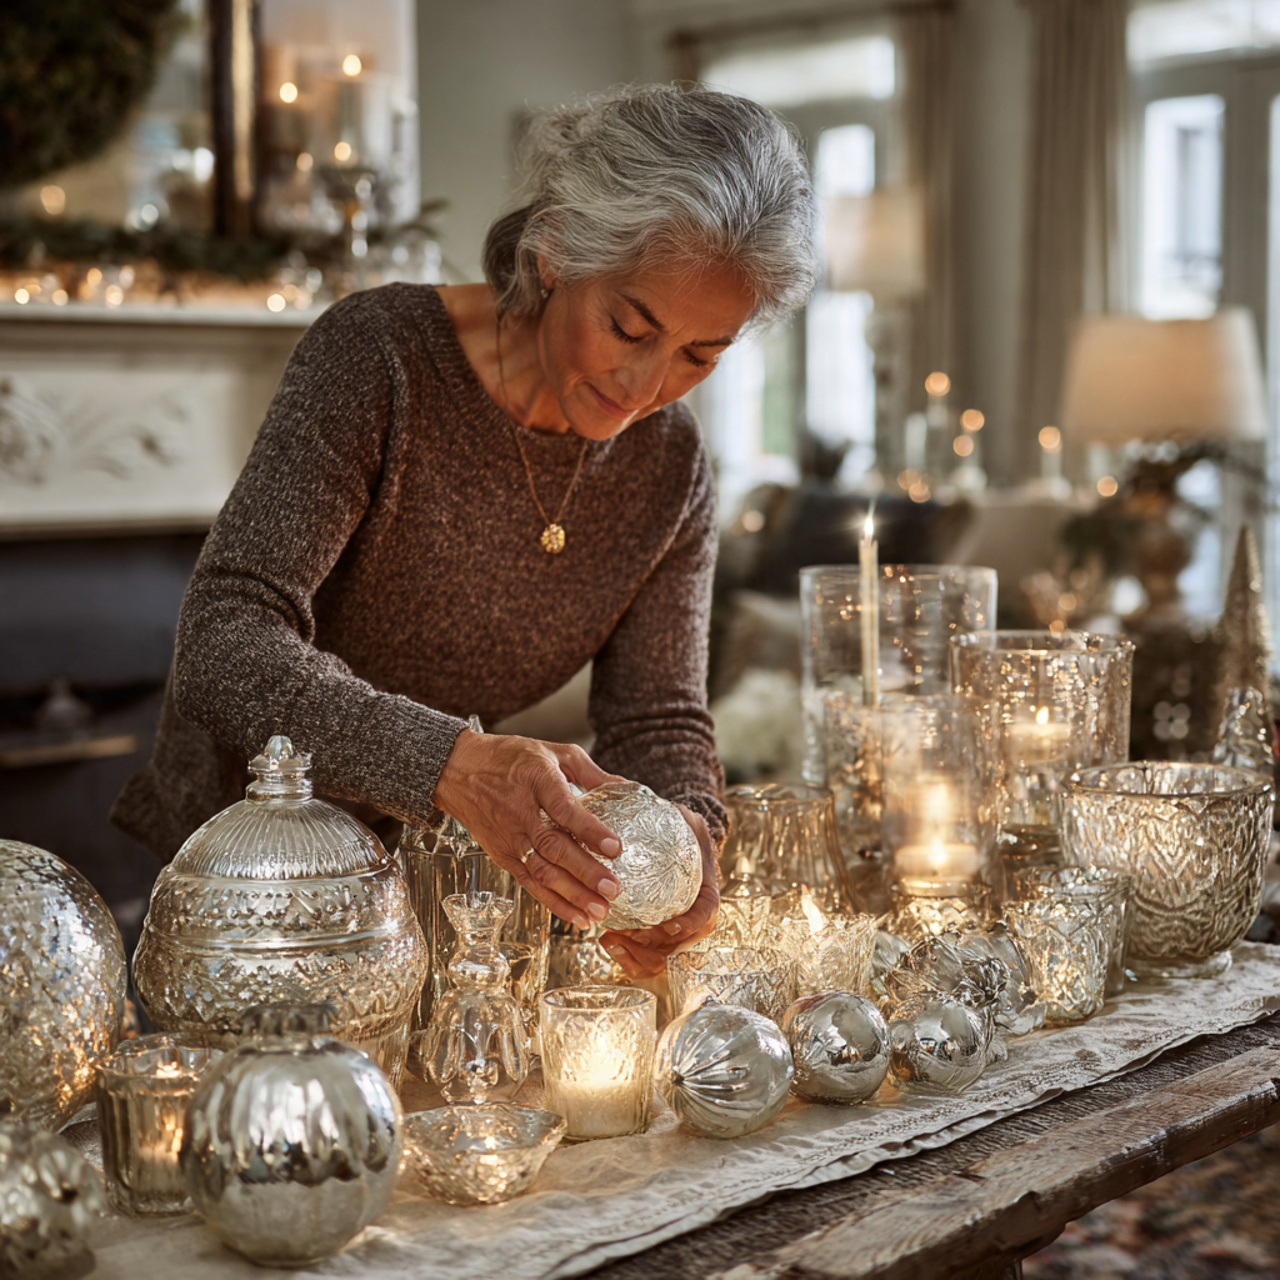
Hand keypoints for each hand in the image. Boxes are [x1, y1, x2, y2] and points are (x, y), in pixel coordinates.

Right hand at [434, 730, 623, 927]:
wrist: (458, 770)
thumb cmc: (509, 758)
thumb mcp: (552, 751)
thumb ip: (589, 772)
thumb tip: (625, 787)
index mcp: (536, 779)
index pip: (564, 808)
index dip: (589, 829)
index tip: (614, 847)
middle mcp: (521, 812)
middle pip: (553, 847)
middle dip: (584, 872)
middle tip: (612, 889)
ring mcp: (510, 837)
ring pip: (541, 871)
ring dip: (572, 895)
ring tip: (599, 910)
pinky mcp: (503, 855)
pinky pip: (529, 883)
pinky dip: (553, 903)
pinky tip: (576, 916)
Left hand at [599, 805, 719, 977]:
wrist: (679, 843)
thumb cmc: (681, 831)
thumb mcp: (686, 820)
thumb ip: (680, 817)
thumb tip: (665, 808)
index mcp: (708, 894)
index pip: (704, 917)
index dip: (686, 926)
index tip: (664, 927)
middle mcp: (695, 920)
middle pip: (679, 949)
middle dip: (651, 950)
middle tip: (621, 935)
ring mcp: (676, 934)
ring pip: (661, 961)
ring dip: (635, 958)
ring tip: (608, 940)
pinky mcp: (657, 939)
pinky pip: (645, 959)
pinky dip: (628, 958)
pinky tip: (606, 942)